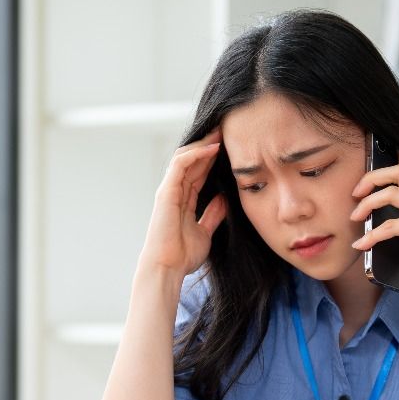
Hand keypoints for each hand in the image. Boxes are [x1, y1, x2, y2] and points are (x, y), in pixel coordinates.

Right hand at [139, 127, 227, 277]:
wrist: (168, 268)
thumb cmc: (183, 255)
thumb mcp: (205, 232)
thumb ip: (213, 215)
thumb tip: (224, 199)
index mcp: (183, 200)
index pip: (199, 172)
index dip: (214, 158)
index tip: (232, 147)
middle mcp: (174, 191)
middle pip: (193, 160)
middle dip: (210, 144)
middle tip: (228, 131)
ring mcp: (169, 190)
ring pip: (185, 156)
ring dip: (203, 143)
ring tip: (221, 133)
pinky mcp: (166, 191)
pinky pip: (180, 164)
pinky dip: (196, 154)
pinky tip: (212, 148)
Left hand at [349, 154, 398, 293]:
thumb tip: (378, 214)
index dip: (384, 171)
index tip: (364, 183)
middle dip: (372, 179)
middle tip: (355, 194)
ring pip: (391, 194)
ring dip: (367, 205)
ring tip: (355, 217)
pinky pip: (391, 225)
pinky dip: (372, 234)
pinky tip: (362, 244)